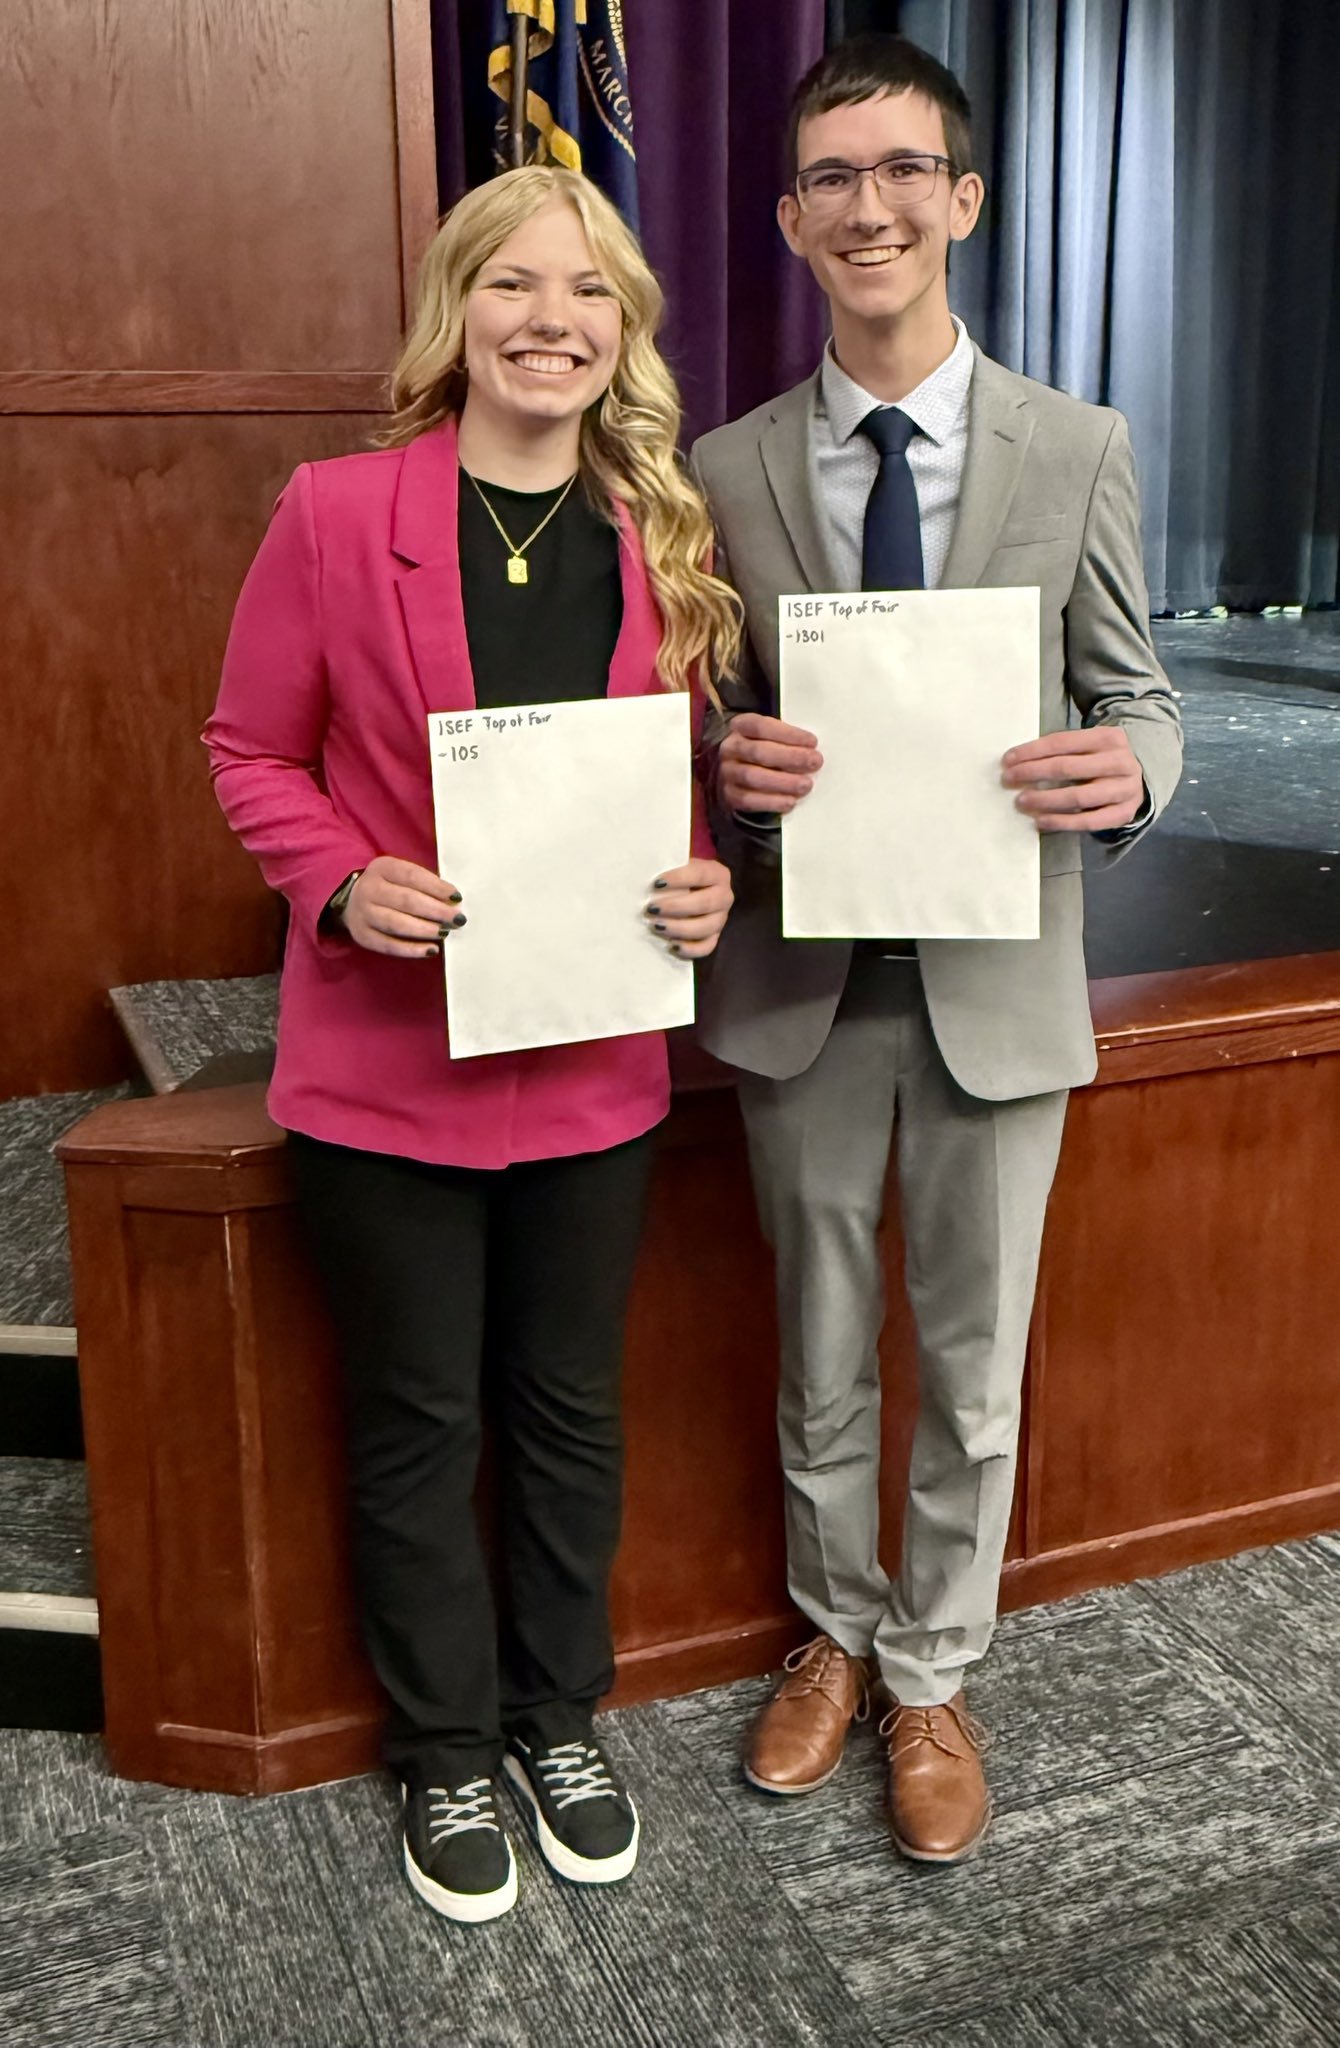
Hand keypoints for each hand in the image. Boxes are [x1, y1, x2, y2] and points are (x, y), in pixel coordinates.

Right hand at [341, 856, 464, 956]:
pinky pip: (390, 946)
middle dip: (436, 911)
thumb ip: (424, 884)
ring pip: (397, 924)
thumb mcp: (401, 875)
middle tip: (457, 919)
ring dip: (425, 930)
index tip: (457, 897)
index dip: (436, 887)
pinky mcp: (363, 936)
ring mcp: (363, 914)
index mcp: (382, 868)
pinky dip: (412, 949)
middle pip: (406, 901)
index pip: (412, 876)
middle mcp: (369, 889)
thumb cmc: (389, 887)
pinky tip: (431, 950)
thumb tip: (452, 903)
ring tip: (445, 932)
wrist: (352, 901)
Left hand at [643, 859, 733, 959]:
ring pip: (706, 927)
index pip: (700, 874)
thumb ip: (667, 867)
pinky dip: (690, 949)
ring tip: (657, 926)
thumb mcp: (676, 865)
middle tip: (652, 908)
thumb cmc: (678, 876)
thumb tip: (644, 875)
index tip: (656, 883)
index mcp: (717, 874)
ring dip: (680, 928)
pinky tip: (672, 946)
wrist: (688, 890)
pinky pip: (707, 947)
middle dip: (676, 907)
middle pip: (705, 903)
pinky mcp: (714, 937)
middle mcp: (724, 896)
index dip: (679, 879)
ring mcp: (721, 919)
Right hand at [719, 713, 822, 814]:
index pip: (762, 727)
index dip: (788, 734)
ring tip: (806, 785)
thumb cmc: (760, 751)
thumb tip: (812, 750)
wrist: (734, 775)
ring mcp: (727, 773)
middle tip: (815, 762)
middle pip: (759, 752)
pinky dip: (772, 802)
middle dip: (791, 757)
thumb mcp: (768, 736)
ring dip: (784, 782)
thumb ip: (786, 739)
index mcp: (740, 726)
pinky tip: (790, 802)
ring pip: (753, 777)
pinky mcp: (730, 796)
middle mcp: (730, 749)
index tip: (812, 742)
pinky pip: (749, 800)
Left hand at [1002, 726, 1144, 832]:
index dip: (1032, 751)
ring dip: (1045, 800)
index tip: (1008, 760)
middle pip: (1068, 767)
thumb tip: (1019, 761)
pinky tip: (1041, 821)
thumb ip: (1064, 750)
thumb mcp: (1090, 746)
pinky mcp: (1124, 813)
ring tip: (1021, 801)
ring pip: (1078, 796)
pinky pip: (1089, 821)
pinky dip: (1062, 822)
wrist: (1142, 778)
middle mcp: (1120, 761)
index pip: (1063, 742)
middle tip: (1008, 779)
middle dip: (1033, 773)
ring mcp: (1125, 788)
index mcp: (1108, 737)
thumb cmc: (1102, 760)